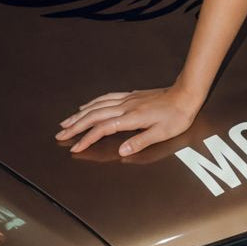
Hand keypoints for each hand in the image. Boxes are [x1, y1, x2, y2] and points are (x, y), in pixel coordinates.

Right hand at [56, 86, 202, 156]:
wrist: (186, 94)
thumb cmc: (177, 116)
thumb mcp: (162, 133)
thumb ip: (141, 142)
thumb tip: (121, 151)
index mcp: (132, 118)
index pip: (103, 128)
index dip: (88, 138)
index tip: (75, 147)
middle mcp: (126, 107)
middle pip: (95, 115)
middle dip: (76, 125)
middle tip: (60, 134)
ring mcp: (127, 99)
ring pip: (98, 105)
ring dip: (80, 113)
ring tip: (66, 121)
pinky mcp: (131, 96)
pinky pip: (107, 98)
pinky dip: (93, 102)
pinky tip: (87, 106)